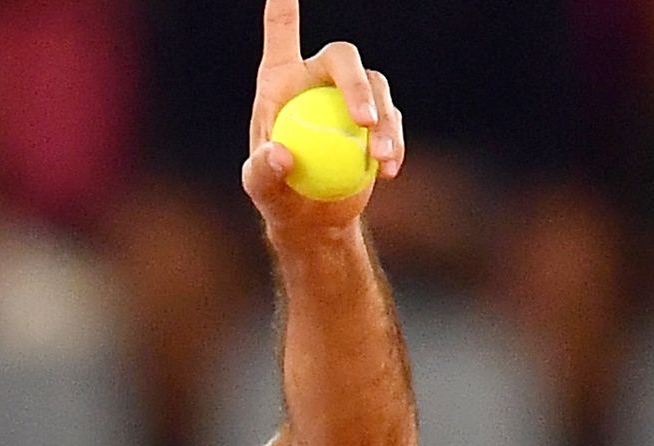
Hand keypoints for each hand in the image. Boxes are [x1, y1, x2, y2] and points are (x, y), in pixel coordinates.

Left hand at [243, 0, 404, 236]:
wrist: (312, 217)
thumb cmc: (278, 196)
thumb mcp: (261, 190)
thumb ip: (262, 173)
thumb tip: (279, 155)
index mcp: (281, 80)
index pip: (282, 32)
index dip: (284, 6)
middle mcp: (317, 79)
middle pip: (343, 58)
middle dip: (358, 84)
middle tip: (365, 121)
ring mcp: (350, 98)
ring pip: (377, 88)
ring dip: (384, 121)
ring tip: (380, 159)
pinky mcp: (376, 121)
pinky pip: (392, 121)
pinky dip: (393, 143)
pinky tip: (388, 170)